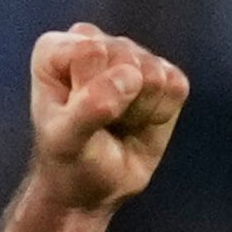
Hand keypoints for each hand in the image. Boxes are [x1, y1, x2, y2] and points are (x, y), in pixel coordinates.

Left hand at [25, 24, 187, 214]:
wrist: (93, 189)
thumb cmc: (69, 159)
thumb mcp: (65, 141)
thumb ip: (88, 107)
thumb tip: (130, 78)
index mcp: (56, 49)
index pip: (90, 52)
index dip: (89, 91)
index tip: (74, 115)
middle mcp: (95, 42)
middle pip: (126, 59)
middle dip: (117, 102)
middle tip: (99, 123)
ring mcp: (132, 54)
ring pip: (154, 73)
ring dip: (138, 110)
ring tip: (116, 122)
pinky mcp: (164, 73)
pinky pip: (176, 86)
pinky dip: (159, 114)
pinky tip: (139, 121)